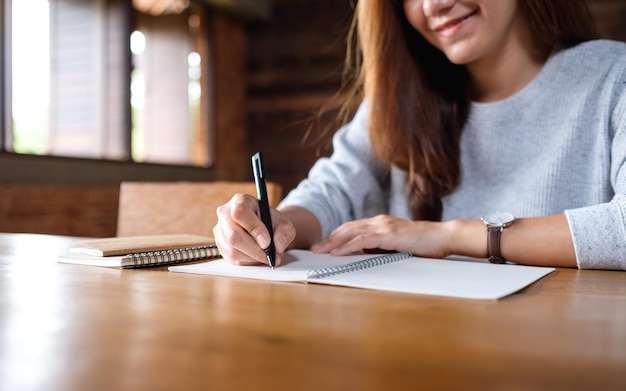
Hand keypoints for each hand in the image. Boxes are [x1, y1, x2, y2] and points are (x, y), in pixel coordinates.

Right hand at [213, 193, 294, 265]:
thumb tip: (278, 245)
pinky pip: (233, 259)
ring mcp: (220, 231)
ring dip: (253, 258)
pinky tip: (258, 257)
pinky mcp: (221, 246)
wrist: (267, 229)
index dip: (254, 229)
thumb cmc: (273, 223)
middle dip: (255, 250)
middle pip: (233, 236)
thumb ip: (285, 232)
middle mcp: (225, 214)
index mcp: (240, 201)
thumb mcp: (284, 224)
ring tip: (268, 256)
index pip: (240, 213)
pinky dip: (249, 262)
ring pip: (233, 251)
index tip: (267, 242)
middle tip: (270, 256)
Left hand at [311, 214, 451, 257]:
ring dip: (334, 243)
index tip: (324, 244)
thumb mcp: (397, 245)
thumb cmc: (423, 243)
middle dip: (329, 239)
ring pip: (351, 233)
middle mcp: (379, 221)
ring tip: (321, 251)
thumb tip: (364, 254)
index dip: (336, 236)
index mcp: (380, 223)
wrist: (442, 237)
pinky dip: (347, 246)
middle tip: (315, 248)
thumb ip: (381, 246)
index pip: (352, 227)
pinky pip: (363, 241)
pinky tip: (338, 252)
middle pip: (347, 228)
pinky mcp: (389, 235)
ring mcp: (383, 227)